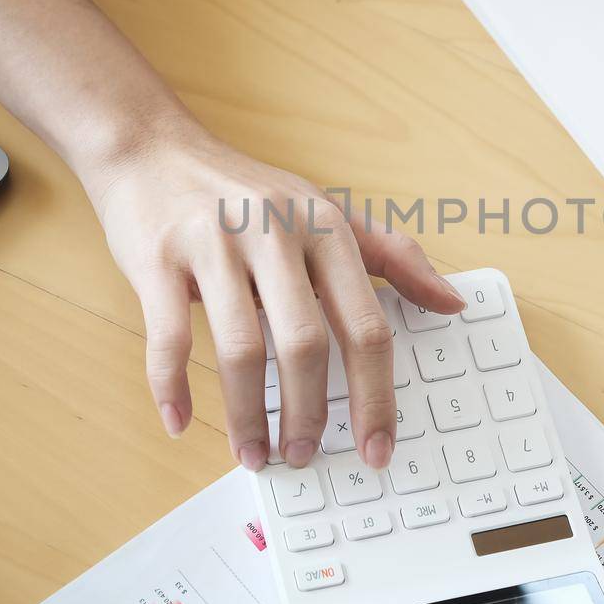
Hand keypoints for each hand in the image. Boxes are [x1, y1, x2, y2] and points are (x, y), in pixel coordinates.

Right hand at [86, 118, 464, 472]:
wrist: (150, 148)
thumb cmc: (244, 192)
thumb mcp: (325, 211)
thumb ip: (393, 255)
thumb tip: (453, 302)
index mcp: (325, 227)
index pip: (365, 325)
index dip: (375, 396)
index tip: (378, 448)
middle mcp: (275, 231)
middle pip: (305, 343)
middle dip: (309, 414)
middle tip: (306, 455)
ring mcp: (214, 244)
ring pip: (240, 349)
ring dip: (248, 415)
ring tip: (254, 453)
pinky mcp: (158, 257)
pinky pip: (169, 338)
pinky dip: (173, 388)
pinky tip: (182, 422)